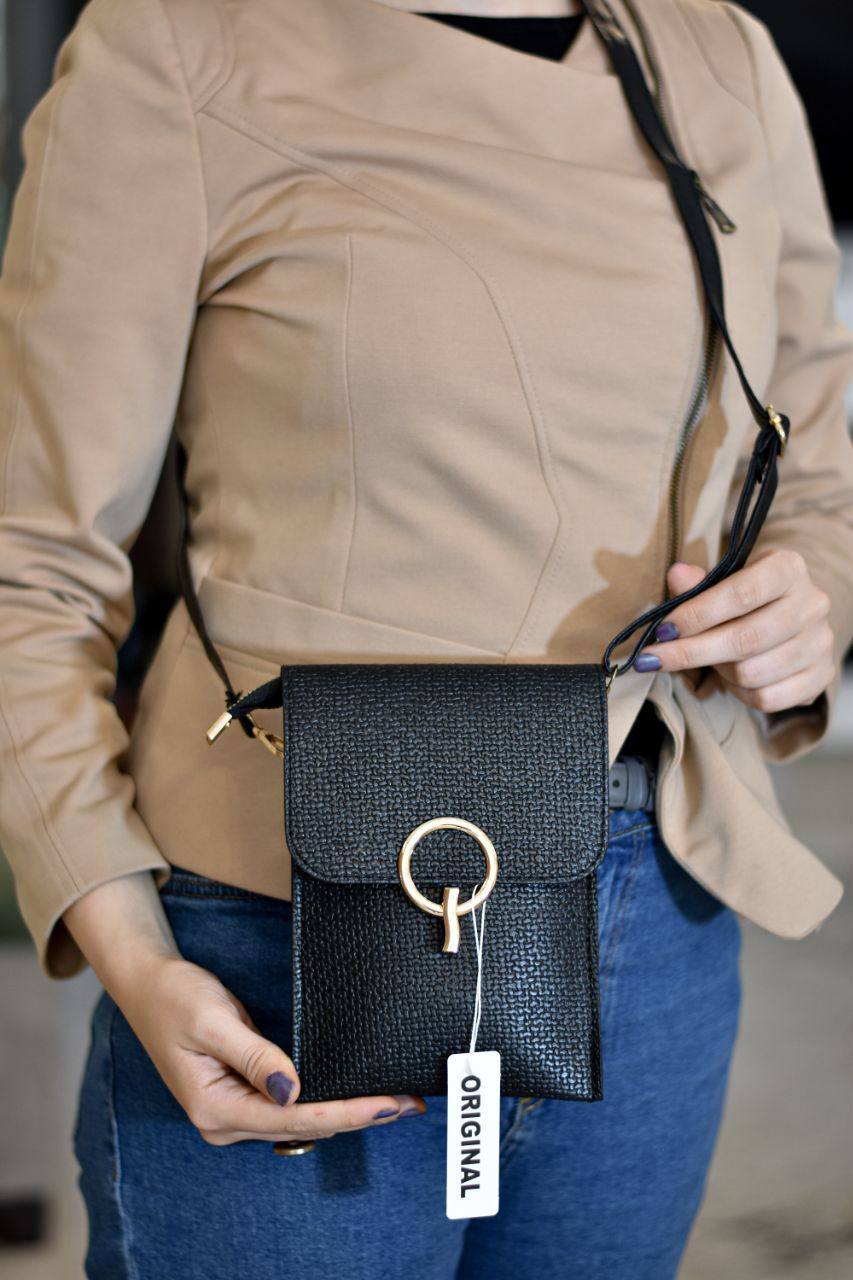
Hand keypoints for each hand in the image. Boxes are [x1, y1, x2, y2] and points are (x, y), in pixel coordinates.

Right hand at [62, 873, 424, 1146]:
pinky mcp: (242, 1096)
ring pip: (302, 1121)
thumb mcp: (213, 1020)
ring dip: (346, 1111)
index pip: (295, 1118)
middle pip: (304, 1126)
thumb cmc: (174, 996)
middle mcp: (224, 1121)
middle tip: (409, 1103)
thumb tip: (294, 1090)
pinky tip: (354, 1094)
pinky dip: (326, 1101)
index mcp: (214, 1109)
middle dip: (358, 1115)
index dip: (346, 1112)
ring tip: (394, 1101)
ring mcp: (233, 1111)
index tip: (388, 1104)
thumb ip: (255, 1056)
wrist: (146, 983)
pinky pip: (292, 1106)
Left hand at [635, 549, 834, 713]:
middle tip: (655, 659)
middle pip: (745, 639)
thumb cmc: (748, 598)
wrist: (792, 617)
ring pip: (753, 673)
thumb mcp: (724, 581)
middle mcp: (812, 604)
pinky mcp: (821, 675)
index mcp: (789, 568)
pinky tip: (730, 678)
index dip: (698, 614)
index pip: (742, 593)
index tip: (664, 630)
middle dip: (692, 652)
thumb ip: (699, 583)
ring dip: (718, 672)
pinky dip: (740, 694)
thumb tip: (677, 575)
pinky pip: (768, 698)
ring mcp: (821, 642)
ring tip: (705, 660)